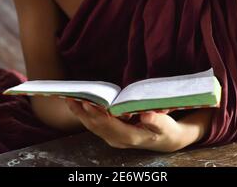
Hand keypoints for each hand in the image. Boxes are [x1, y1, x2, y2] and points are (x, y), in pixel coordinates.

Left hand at [65, 99, 185, 151]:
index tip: (87, 102)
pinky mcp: (112, 134)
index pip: (108, 125)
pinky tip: (79, 105)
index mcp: (131, 137)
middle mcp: (118, 140)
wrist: (168, 140)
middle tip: (70, 97)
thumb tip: (146, 114)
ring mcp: (114, 138)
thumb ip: (157, 121)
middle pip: (96, 126)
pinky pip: (95, 125)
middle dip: (82, 112)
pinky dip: (85, 115)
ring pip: (92, 126)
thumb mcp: (166, 126)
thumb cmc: (167, 130)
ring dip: (80, 113)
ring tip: (69, 98)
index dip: (96, 114)